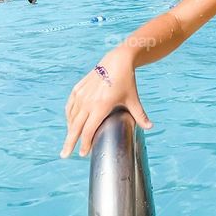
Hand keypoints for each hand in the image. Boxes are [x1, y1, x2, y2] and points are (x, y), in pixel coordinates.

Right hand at [60, 43, 152, 158]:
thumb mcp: (133, 99)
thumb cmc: (126, 80)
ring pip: (71, 117)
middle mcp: (88, 102)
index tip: (83, 153)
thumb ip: (140, 115)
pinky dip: (69, 116)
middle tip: (65, 155)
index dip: (85, 143)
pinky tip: (70, 122)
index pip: (89, 130)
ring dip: (70, 129)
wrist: (117, 60)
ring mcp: (81, 95)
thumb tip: (150, 127)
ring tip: (69, 140)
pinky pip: (70, 106)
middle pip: (75, 127)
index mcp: (100, 106)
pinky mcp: (78, 88)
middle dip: (70, 142)